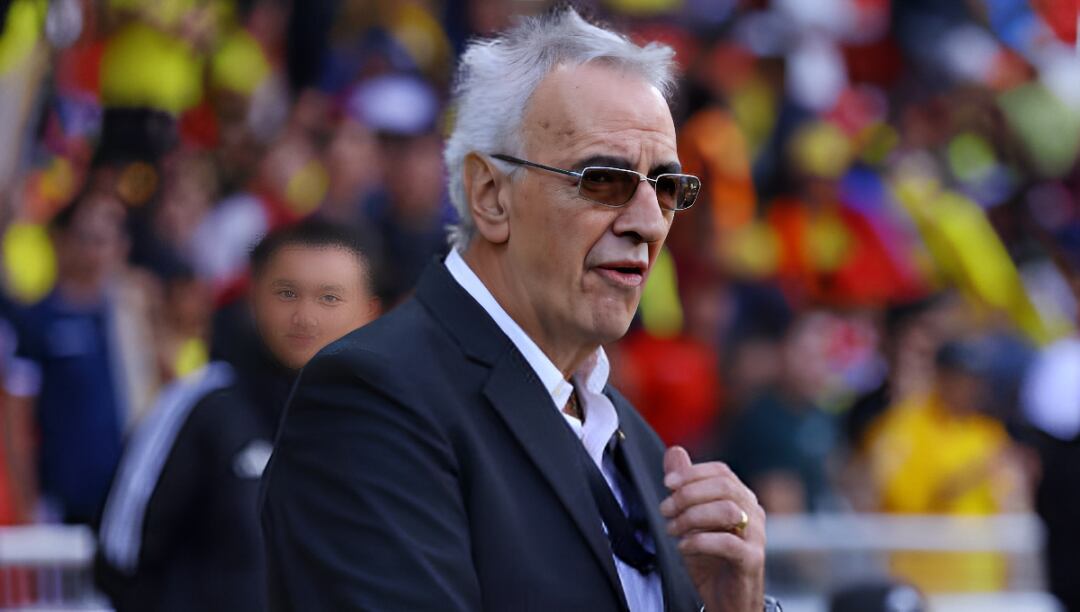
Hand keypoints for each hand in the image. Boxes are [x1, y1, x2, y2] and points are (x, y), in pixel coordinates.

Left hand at [660, 447, 764, 611]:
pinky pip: (727, 543)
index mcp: (741, 497)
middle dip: (688, 494)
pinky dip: (700, 541)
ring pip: (727, 511)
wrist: (727, 598)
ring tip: (673, 529)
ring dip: (692, 517)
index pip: (721, 471)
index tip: (667, 483)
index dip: (692, 473)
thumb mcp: (691, 518)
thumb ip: (684, 485)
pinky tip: (684, 546)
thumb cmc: (710, 557)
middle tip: (665, 510)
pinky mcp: (751, 559)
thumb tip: (675, 451)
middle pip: (724, 486)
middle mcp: (753, 512)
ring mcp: (756, 536)